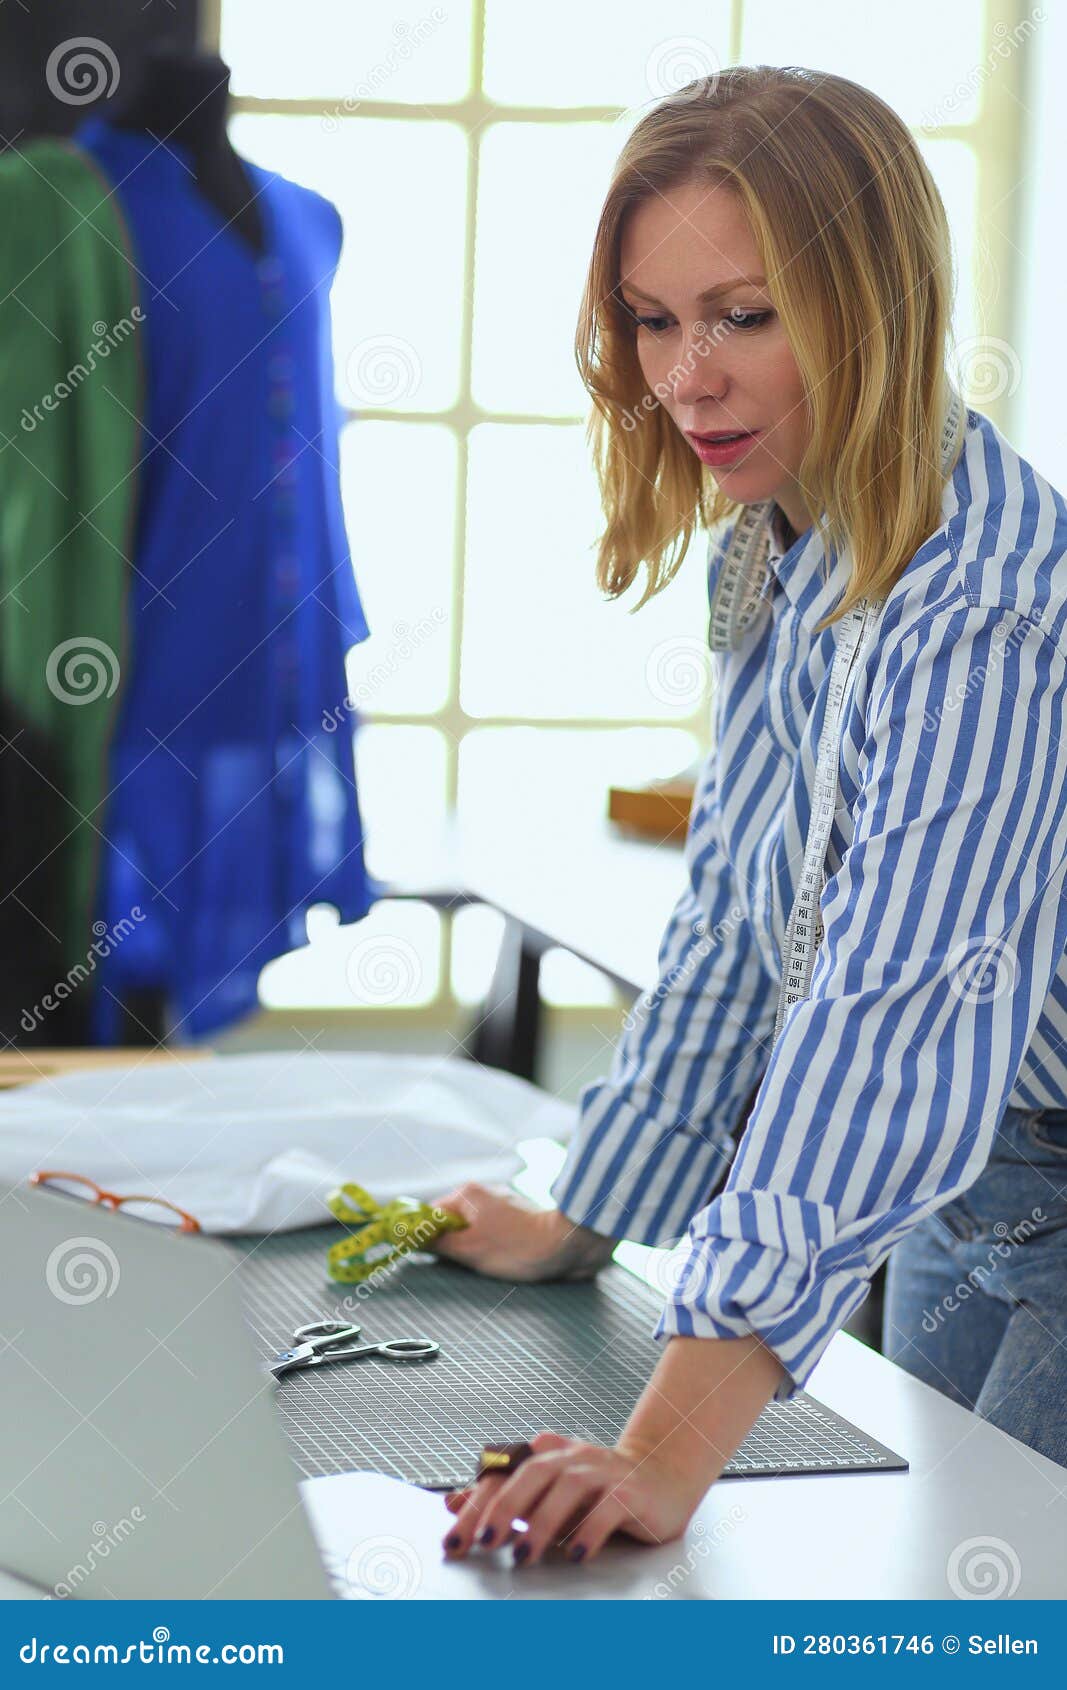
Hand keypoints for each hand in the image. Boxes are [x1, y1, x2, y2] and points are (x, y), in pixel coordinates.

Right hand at [425, 1182, 615, 1282]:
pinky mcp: (520, 1216)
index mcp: (468, 1194)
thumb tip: (412, 1238)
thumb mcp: (469, 1251)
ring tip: (488, 1262)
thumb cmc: (517, 1247)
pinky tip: (504, 1257)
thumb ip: (437, 1243)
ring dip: (475, 1247)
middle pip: (453, 1221)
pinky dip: (493, 1245)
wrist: (568, 1244)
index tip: (427, 1256)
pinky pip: (494, 1231)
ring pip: (474, 1228)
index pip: (431, 1214)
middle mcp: (484, 1192)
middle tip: (463, 1262)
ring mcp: (503, 1202)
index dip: (426, 1236)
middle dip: (454, 1244)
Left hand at [440, 1430, 701, 1566]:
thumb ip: (503, 1496)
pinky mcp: (630, 1492)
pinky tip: (576, 1554)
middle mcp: (572, 1457)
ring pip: (568, 1487)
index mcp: (546, 1453)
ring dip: (543, 1522)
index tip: (456, 1540)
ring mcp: (603, 1471)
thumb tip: (455, 1503)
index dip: (476, 1506)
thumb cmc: (597, 1488)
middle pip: (532, 1473)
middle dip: (504, 1508)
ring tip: (524, 1554)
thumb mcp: (546, 1491)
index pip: (503, 1473)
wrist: (660, 1476)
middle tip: (484, 1542)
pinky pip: (608, 1507)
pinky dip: (589, 1531)